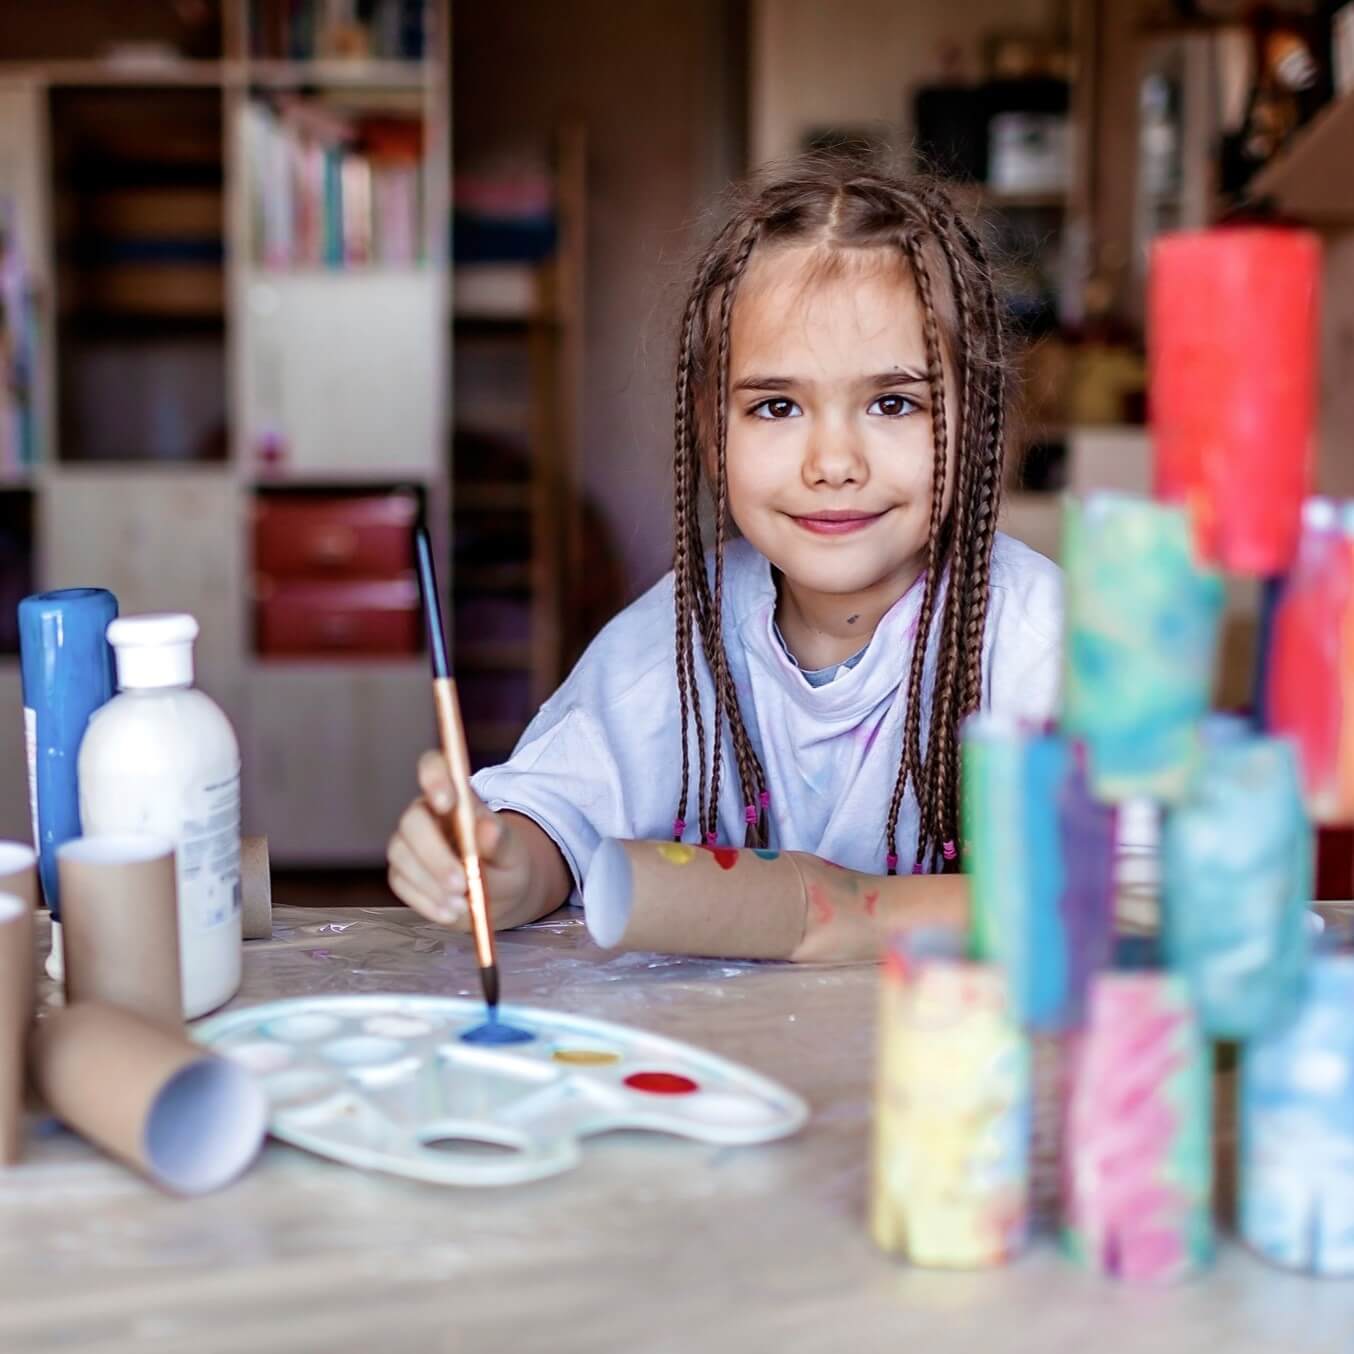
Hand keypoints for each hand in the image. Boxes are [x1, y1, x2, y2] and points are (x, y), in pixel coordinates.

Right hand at [386, 751, 534, 928]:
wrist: (503, 895)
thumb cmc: (508, 864)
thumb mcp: (515, 854)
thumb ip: (502, 841)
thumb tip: (487, 828)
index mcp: (456, 796)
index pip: (434, 767)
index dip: (433, 777)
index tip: (447, 801)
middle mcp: (426, 815)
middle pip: (412, 821)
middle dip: (434, 854)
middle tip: (462, 883)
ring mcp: (409, 844)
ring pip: (401, 854)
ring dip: (430, 883)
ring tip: (462, 904)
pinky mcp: (403, 873)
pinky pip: (401, 883)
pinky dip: (425, 901)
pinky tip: (450, 913)